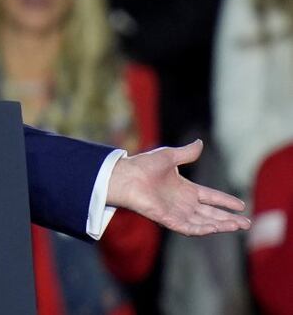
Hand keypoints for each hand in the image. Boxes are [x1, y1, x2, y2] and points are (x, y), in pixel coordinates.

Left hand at [106, 139, 250, 235]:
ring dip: (220, 225)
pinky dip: (201, 229)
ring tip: (237, 226)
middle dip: (228, 219)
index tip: (241, 205)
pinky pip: (187, 228)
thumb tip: (200, 142)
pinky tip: (215, 228)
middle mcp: (182, 203)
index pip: (210, 197)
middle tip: (246, 224)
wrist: (125, 175)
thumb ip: (187, 153)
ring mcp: (175, 212)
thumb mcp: (169, 156)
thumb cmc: (143, 165)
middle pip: (210, 213)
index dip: (225, 201)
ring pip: (203, 222)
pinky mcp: (167, 219)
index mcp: (184, 189)